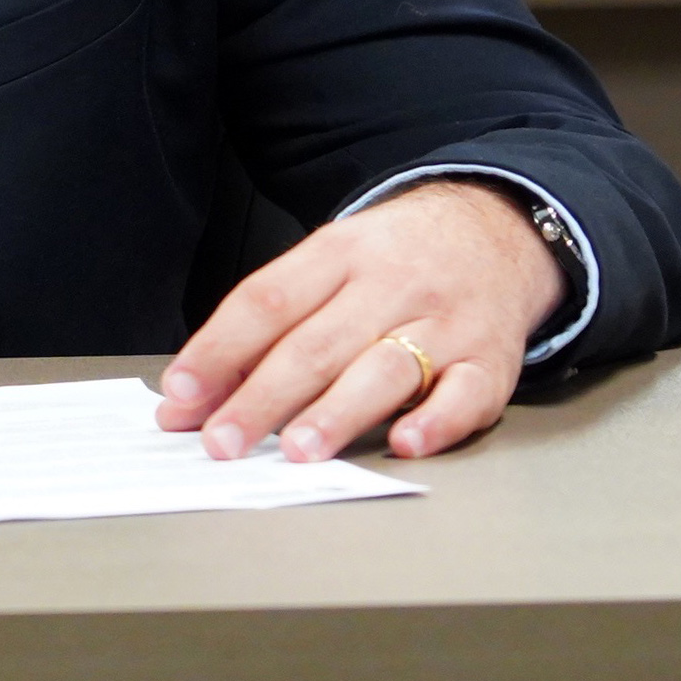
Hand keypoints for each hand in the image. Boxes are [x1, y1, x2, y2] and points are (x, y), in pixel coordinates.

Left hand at [155, 179, 564, 463]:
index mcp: (340, 252)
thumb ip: (272, 323)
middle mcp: (392, 283)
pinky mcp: (491, 360)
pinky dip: (437, 421)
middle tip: (222, 442)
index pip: (267, 300)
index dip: (219, 349)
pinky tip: (405, 443)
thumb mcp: (333, 263)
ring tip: (297, 450)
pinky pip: (467, 394)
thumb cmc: (398, 259)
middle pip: (317, 343)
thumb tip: (199, 392)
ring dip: (337, 412)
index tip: (181, 394)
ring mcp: (445, 322)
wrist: (499, 230)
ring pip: (385, 368)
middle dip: (263, 397)